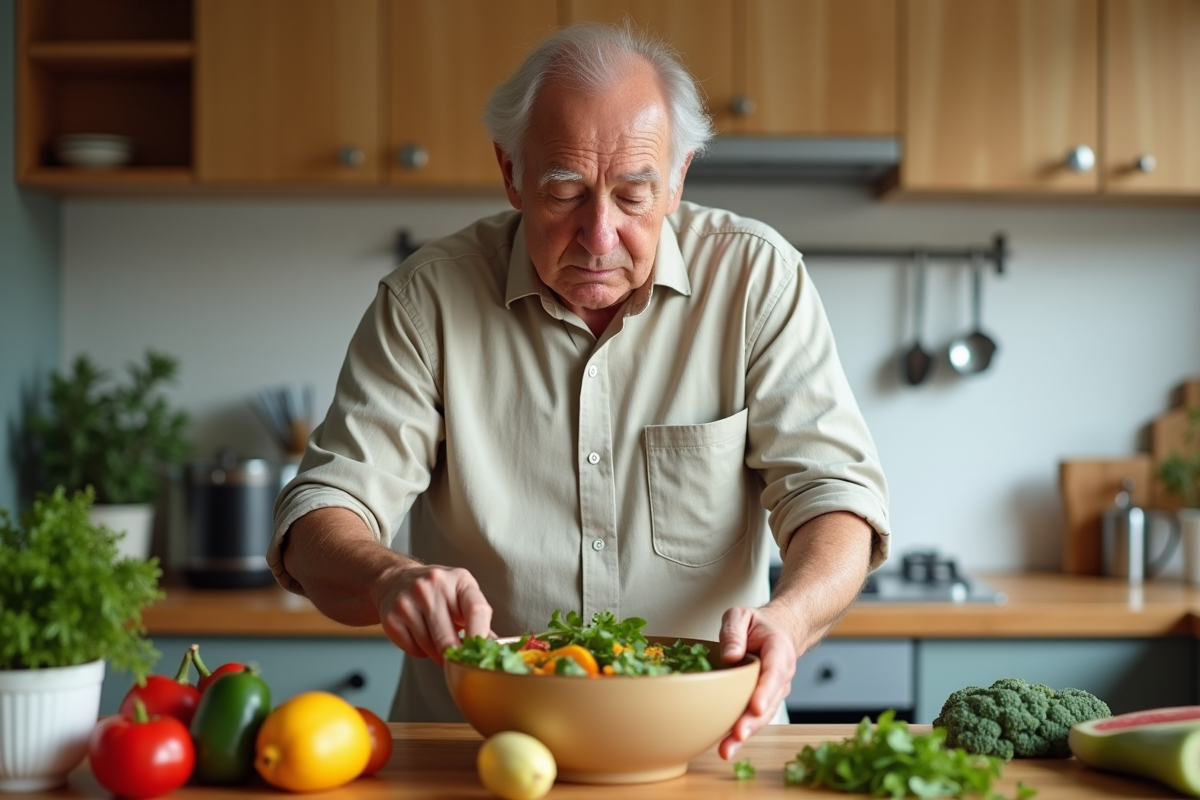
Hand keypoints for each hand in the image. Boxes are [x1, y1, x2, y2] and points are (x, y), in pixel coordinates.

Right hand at [374, 564, 494, 664]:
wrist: (397, 579)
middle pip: (449, 637)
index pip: (476, 609)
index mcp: (459, 580)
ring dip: (437, 654)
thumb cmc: (438, 591)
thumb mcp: (462, 594)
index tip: (482, 655)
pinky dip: (420, 651)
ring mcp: (409, 600)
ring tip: (437, 641)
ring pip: (430, 647)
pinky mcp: (392, 617)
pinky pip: (413, 649)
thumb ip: (479, 619)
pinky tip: (421, 637)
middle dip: (455, 655)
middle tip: (459, 662)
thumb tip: (495, 648)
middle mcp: (433, 586)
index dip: (481, 635)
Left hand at [716, 604, 799, 760]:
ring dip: (745, 733)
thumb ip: (733, 632)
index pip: (775, 672)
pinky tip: (726, 747)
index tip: (756, 706)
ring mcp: (773, 692)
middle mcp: (780, 677)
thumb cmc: (758, 626)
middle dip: (753, 721)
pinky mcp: (762, 703)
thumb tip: (729, 656)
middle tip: (737, 734)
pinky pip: (753, 719)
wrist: (778, 632)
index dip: (766, 691)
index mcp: (779, 651)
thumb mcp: (741, 615)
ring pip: (762, 717)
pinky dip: (741, 734)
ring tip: (727, 749)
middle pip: (769, 702)